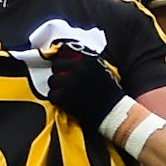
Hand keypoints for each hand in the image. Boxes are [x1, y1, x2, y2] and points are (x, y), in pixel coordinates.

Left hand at [29, 42, 154, 153]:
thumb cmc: (110, 94)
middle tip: (64, 82)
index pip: (65, 52)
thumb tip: (71, 60)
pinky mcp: (64, 97)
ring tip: (66, 93)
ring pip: (52, 81)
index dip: (64, 61)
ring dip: (56, 87)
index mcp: (89, 60)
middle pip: (56, 65)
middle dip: (59, 73)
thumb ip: (87, 64)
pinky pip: (52, 96)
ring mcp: (71, 83)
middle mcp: (79, 69)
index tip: (64, 67)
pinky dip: (57, 100)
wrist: (114, 113)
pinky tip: (65, 103)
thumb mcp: (102, 70)